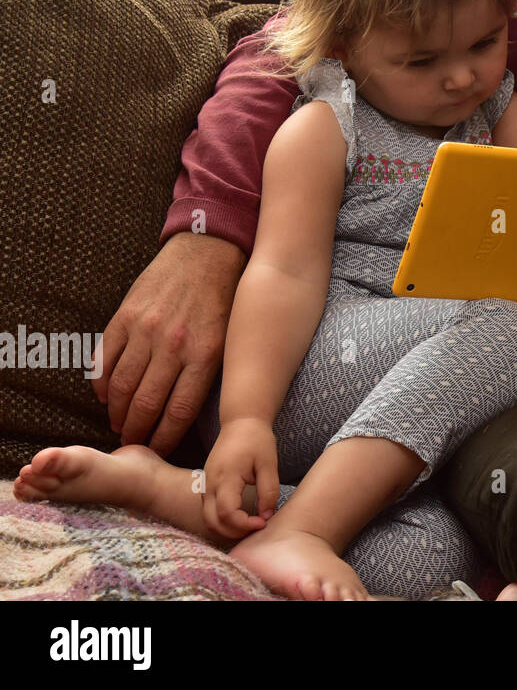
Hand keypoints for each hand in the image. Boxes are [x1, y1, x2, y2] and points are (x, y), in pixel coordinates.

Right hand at [93, 232, 245, 455]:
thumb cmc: (225, 300)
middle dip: (135, 431)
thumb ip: (208, 374)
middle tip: (131, 442)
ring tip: (118, 422)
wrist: (208, 252)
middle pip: (145, 404)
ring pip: (120, 386)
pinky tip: (105, 395)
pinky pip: (104, 360)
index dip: (164, 439)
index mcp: (206, 353)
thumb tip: (186, 417)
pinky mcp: (125, 315)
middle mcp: (174, 344)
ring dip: (115, 412)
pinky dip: (100, 384)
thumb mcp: (229, 338)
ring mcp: (146, 329)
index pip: (178, 412)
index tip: (156, 450)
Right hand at [202, 417, 279, 538]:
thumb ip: (268, 491)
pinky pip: (209, 509)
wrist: (240, 422)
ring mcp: (204, 485)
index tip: (262, 523)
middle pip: (212, 521)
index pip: (226, 513)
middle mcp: (209, 484)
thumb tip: (266, 516)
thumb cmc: (256, 439)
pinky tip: (242, 517)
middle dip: (233, 532)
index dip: (243, 525)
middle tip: (256, 528)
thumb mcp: (268, 463)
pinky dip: (222, 519)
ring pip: (208, 517)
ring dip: (227, 528)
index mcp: (225, 477)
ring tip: (251, 524)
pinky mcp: (206, 485)